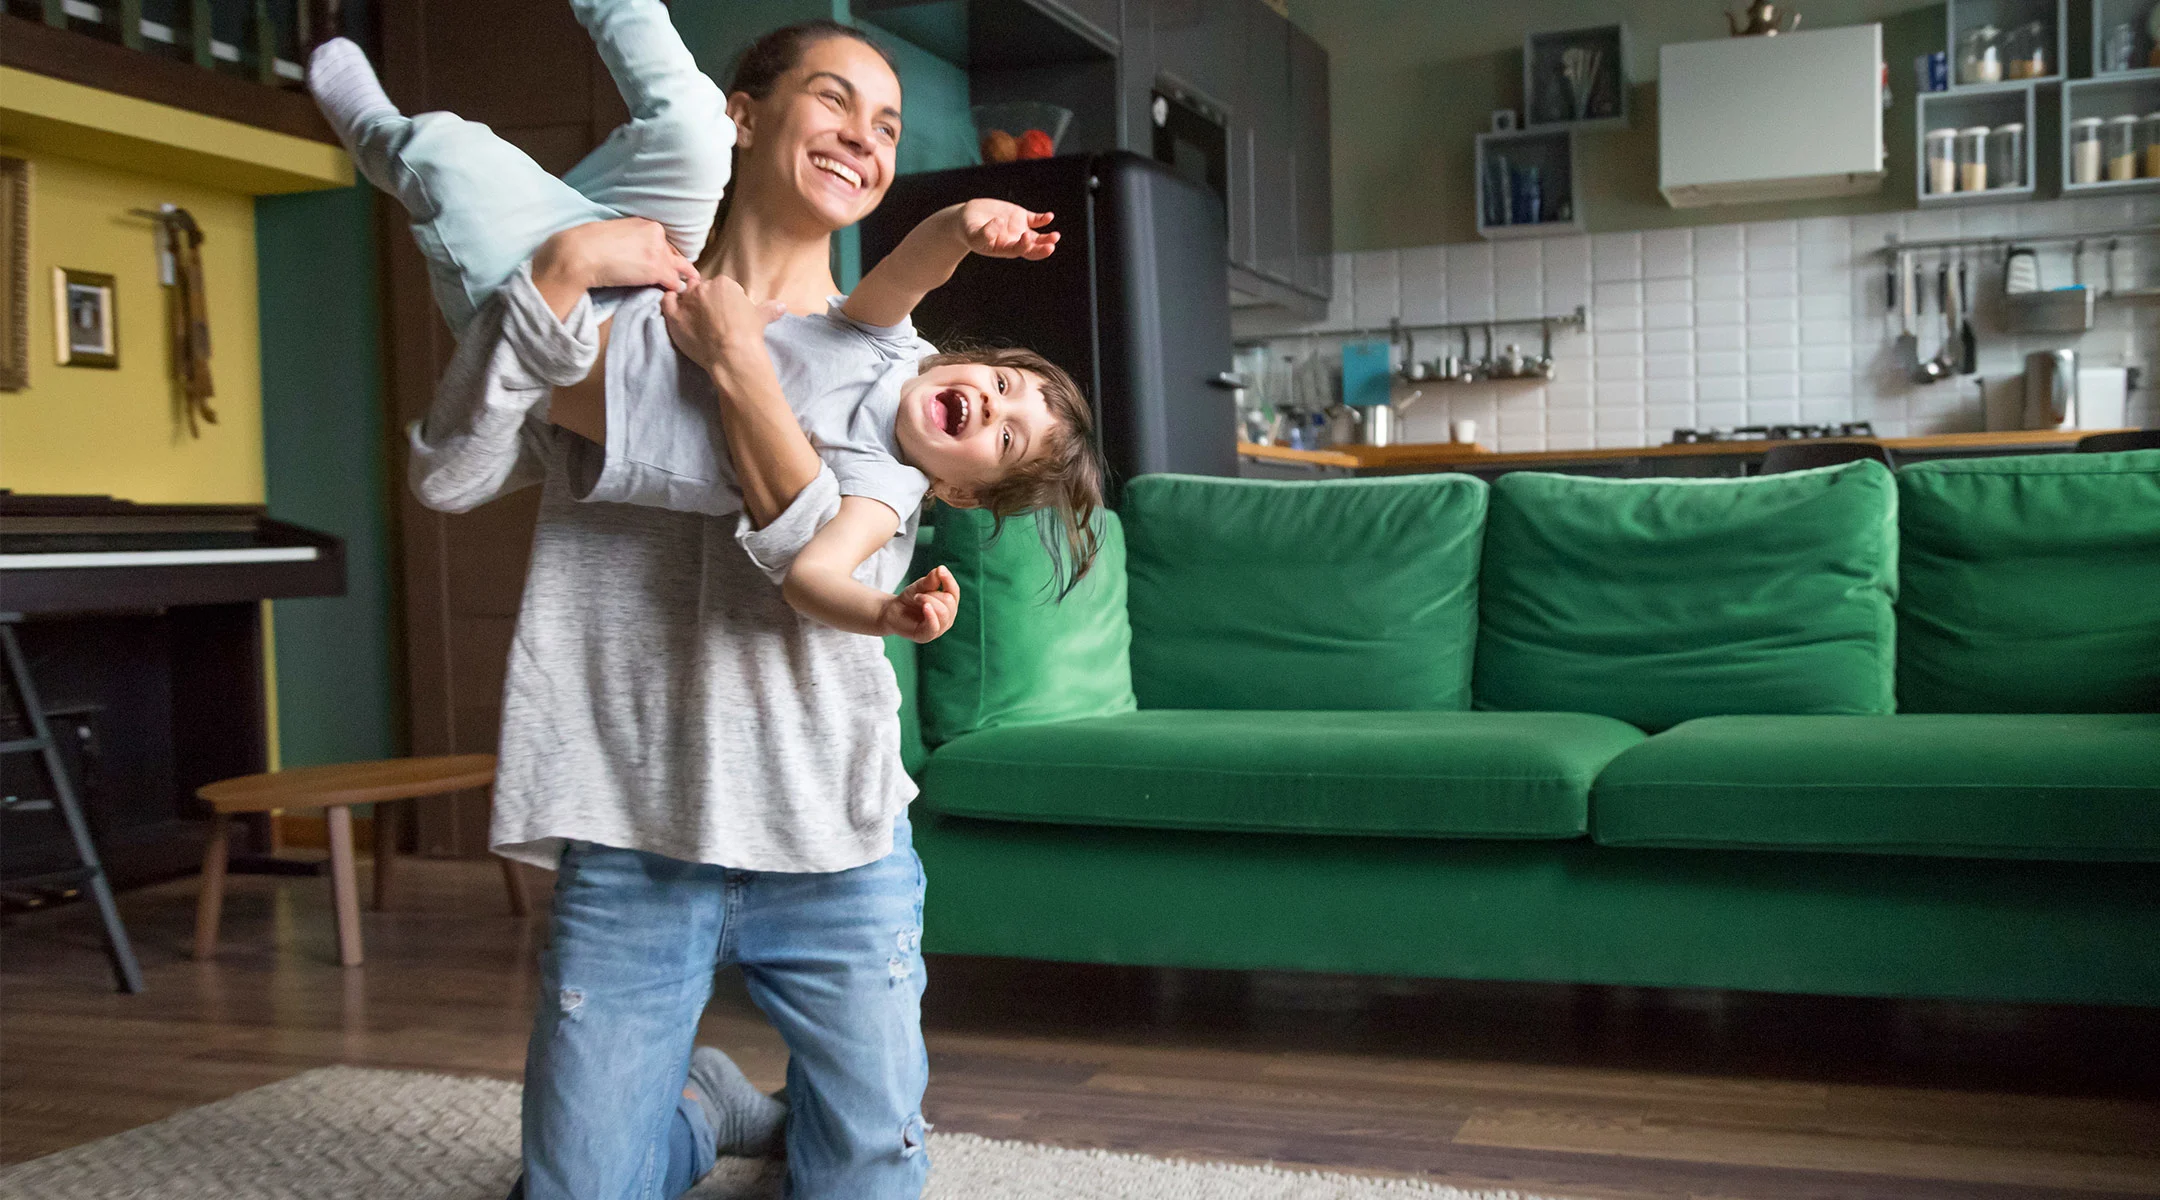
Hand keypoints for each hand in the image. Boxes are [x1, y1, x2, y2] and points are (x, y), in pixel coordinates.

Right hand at [533, 217, 697, 293]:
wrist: (580, 253)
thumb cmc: (587, 243)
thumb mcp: (615, 233)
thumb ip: (630, 239)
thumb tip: (632, 252)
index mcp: (645, 224)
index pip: (662, 241)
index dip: (664, 254)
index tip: (663, 264)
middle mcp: (656, 234)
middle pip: (673, 254)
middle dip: (676, 266)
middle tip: (684, 277)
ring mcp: (658, 252)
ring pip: (678, 268)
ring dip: (680, 279)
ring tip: (689, 286)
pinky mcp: (657, 269)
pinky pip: (675, 282)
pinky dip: (675, 290)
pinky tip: (674, 295)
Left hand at [662, 273, 788, 369]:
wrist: (732, 355)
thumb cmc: (748, 334)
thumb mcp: (760, 318)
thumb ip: (768, 309)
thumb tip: (782, 306)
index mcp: (722, 283)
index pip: (719, 285)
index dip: (722, 298)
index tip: (726, 310)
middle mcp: (703, 288)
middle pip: (700, 288)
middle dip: (705, 299)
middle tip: (710, 316)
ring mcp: (687, 301)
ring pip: (683, 293)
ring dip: (687, 301)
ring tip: (693, 315)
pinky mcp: (674, 316)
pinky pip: (666, 301)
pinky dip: (669, 301)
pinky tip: (673, 308)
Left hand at [880, 566, 959, 642]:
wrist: (892, 611)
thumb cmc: (909, 599)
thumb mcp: (919, 586)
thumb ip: (930, 580)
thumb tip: (941, 570)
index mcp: (949, 604)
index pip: (954, 591)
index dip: (949, 580)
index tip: (940, 570)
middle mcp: (948, 617)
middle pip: (949, 601)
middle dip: (932, 594)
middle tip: (917, 594)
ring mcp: (939, 628)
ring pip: (943, 612)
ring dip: (927, 601)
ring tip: (916, 598)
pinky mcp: (927, 636)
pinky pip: (934, 626)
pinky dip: (931, 615)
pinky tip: (925, 607)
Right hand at [957, 200, 1057, 260]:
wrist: (969, 218)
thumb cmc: (969, 230)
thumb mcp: (973, 234)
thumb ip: (984, 233)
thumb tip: (999, 224)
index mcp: (1004, 248)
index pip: (1018, 250)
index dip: (1024, 245)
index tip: (1026, 236)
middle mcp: (1015, 241)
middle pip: (1032, 249)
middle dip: (1042, 248)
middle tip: (1051, 245)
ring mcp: (1020, 230)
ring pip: (1038, 237)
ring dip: (1047, 237)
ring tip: (1056, 236)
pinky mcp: (1021, 217)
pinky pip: (1036, 220)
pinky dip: (1043, 219)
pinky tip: (1049, 217)